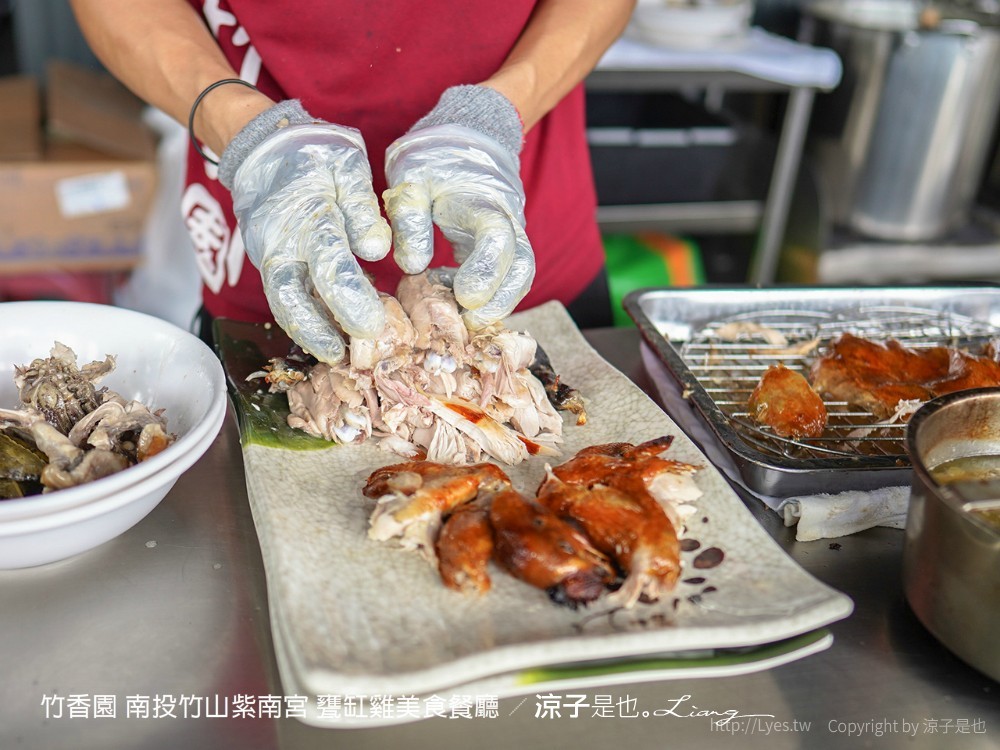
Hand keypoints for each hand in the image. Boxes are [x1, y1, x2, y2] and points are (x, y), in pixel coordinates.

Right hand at [223, 102, 390, 363]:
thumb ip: (362, 208)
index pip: (330, 265)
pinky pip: (283, 297)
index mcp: (306, 215)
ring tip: (337, 357)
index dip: (351, 300)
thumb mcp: (346, 164)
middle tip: (347, 358)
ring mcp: (266, 254)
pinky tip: (328, 337)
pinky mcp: (266, 263)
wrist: (264, 146)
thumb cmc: (314, 154)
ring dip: (308, 333)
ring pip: (282, 303)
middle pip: (292, 297)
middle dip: (319, 332)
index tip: (375, 327)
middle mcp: (279, 241)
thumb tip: (377, 250)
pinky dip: (303, 320)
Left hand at [383, 86, 534, 328]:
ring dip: (497, 306)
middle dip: (499, 303)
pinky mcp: (503, 249)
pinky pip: (507, 279)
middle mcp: (507, 221)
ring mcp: (510, 236)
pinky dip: (488, 298)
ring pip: (520, 278)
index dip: (486, 273)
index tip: (464, 298)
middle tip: (466, 325)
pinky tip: (454, 300)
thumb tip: (413, 266)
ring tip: (460, 320)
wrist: (465, 137)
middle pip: (522, 269)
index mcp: (484, 201)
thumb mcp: (410, 178)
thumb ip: (409, 218)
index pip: (498, 240)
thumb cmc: (433, 157)